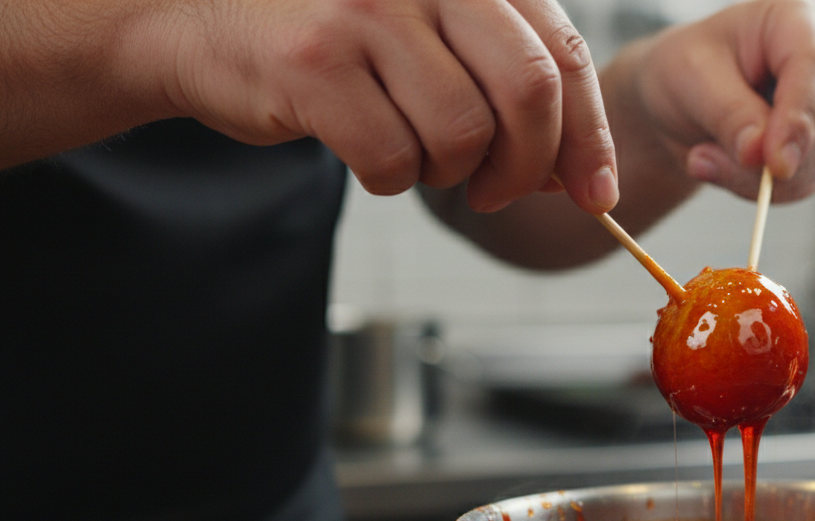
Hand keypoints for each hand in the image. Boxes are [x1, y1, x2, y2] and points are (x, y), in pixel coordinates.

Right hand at [166, 0, 617, 211]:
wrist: (202, 22)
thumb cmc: (340, 42)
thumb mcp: (437, 38)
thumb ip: (508, 85)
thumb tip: (580, 175)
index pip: (563, 53)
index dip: (589, 135)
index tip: (598, 194)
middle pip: (529, 92)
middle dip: (529, 166)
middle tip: (502, 193)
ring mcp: (369, 10)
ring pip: (462, 136)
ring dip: (448, 173)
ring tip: (412, 152)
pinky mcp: (316, 61)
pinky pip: (394, 161)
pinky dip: (391, 179)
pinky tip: (366, 151)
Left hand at [627, 0, 814, 201]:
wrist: (687, 97)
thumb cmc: (689, 67)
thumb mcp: (691, 78)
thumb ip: (729, 114)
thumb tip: (760, 155)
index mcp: (799, 15)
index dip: (800, 118)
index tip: (775, 164)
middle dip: (777, 158)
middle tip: (709, 162)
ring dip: (764, 179)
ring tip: (707, 158)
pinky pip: (811, 180)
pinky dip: (767, 189)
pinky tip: (731, 168)